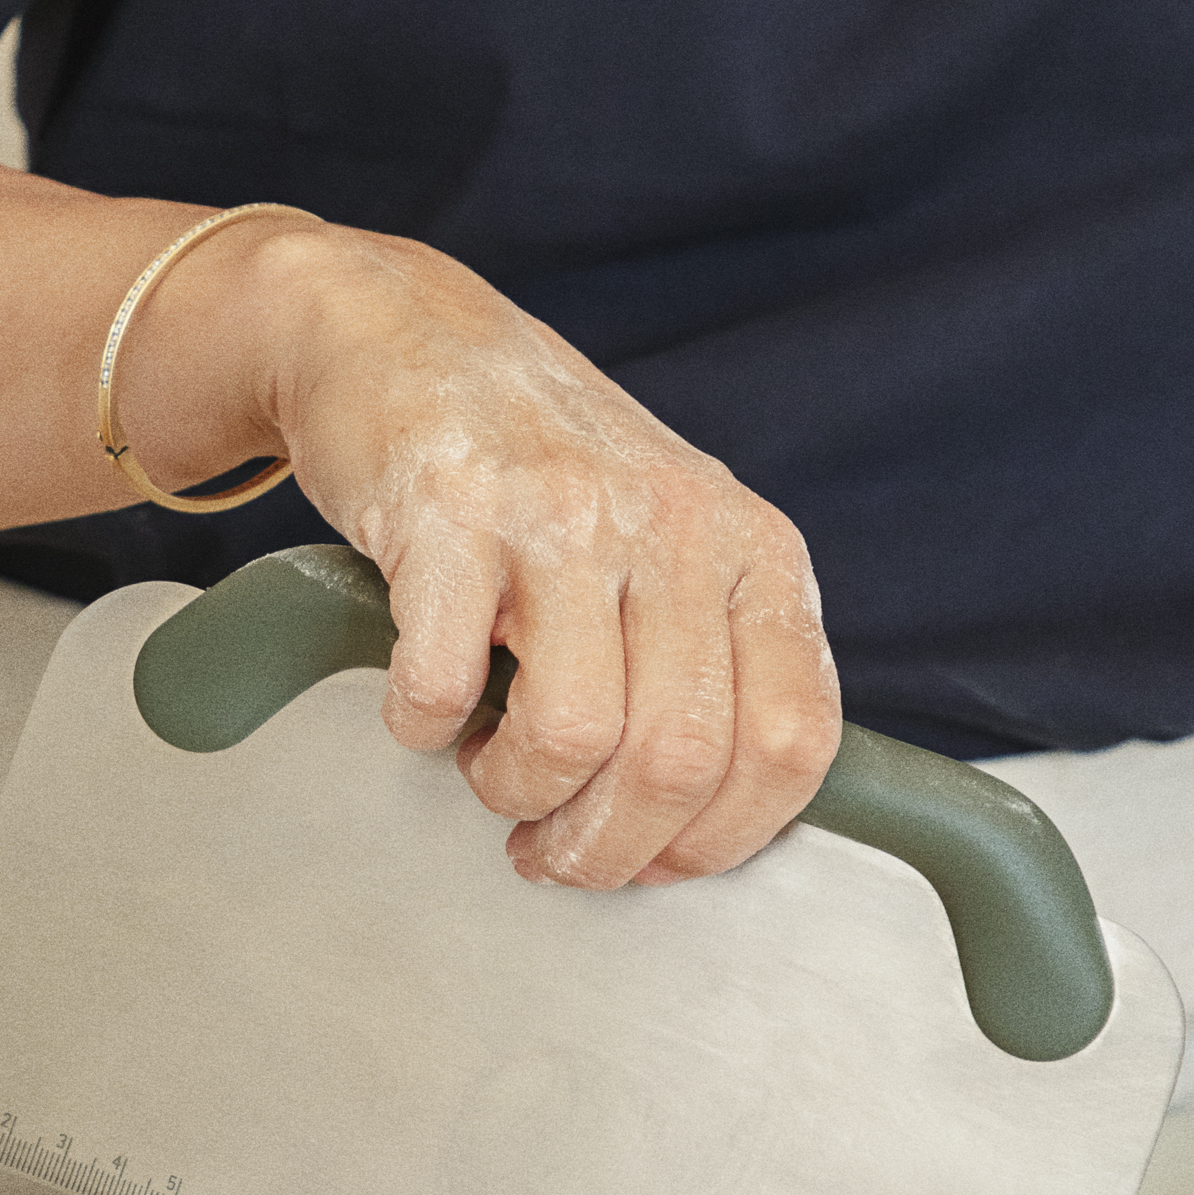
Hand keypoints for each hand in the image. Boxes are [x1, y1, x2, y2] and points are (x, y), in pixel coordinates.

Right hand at [262, 225, 840, 888]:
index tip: (661, 862)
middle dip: (607, 847)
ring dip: (519, 793)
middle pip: (677, 759)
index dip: (724, 838)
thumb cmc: (539, 464)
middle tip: (556, 851)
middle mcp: (672, 523)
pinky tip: (427, 708)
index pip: (790, 739)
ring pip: (575, 737)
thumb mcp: (671, 540)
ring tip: (493, 771)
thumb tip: (704, 822)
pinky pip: (443, 686)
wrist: (403, 332)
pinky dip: (424, 731)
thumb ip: (710, 658)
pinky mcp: (449, 513)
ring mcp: (562, 513)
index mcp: (748, 547)